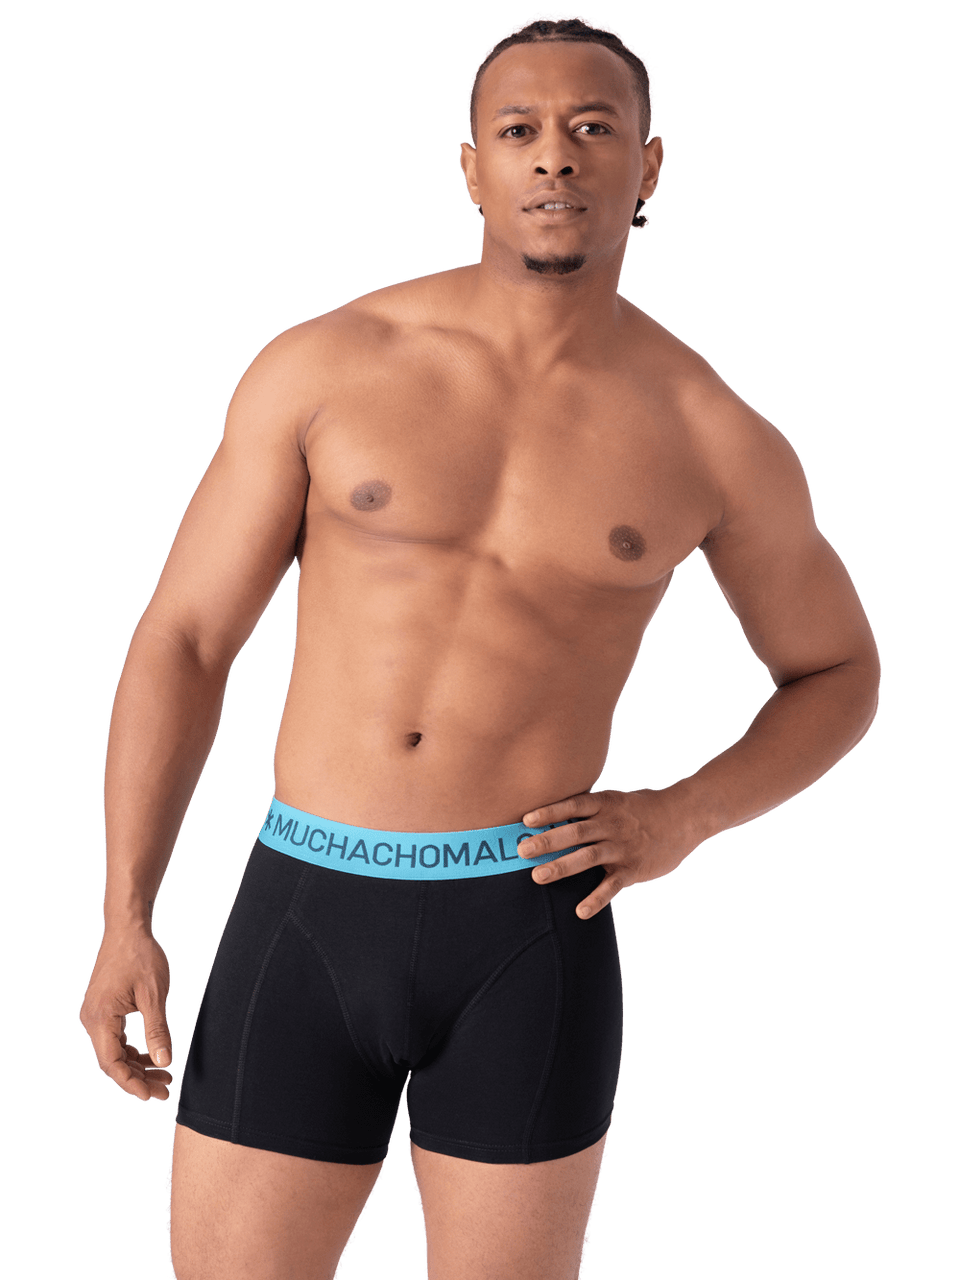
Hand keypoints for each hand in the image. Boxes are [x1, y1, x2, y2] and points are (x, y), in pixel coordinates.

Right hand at [78, 928, 173, 1102]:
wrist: (127, 929)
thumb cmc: (141, 957)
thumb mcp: (154, 995)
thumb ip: (157, 1030)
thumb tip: (164, 1061)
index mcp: (101, 1018)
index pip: (112, 1064)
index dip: (132, 1083)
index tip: (153, 1095)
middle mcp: (92, 1020)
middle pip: (113, 1062)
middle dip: (138, 1078)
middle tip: (165, 1090)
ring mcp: (96, 1016)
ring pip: (114, 1052)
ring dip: (137, 1065)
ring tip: (164, 1076)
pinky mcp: (103, 1011)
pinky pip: (116, 1039)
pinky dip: (133, 1050)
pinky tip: (153, 1056)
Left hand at [519, 787, 697, 917]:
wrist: (685, 816)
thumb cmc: (644, 809)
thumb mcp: (617, 800)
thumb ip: (590, 809)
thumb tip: (554, 815)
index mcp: (606, 804)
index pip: (574, 806)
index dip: (550, 812)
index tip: (526, 820)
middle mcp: (612, 824)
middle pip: (576, 833)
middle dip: (547, 842)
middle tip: (522, 851)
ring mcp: (623, 847)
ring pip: (588, 858)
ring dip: (562, 867)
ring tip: (538, 876)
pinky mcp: (634, 868)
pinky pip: (612, 886)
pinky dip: (596, 899)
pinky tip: (580, 911)